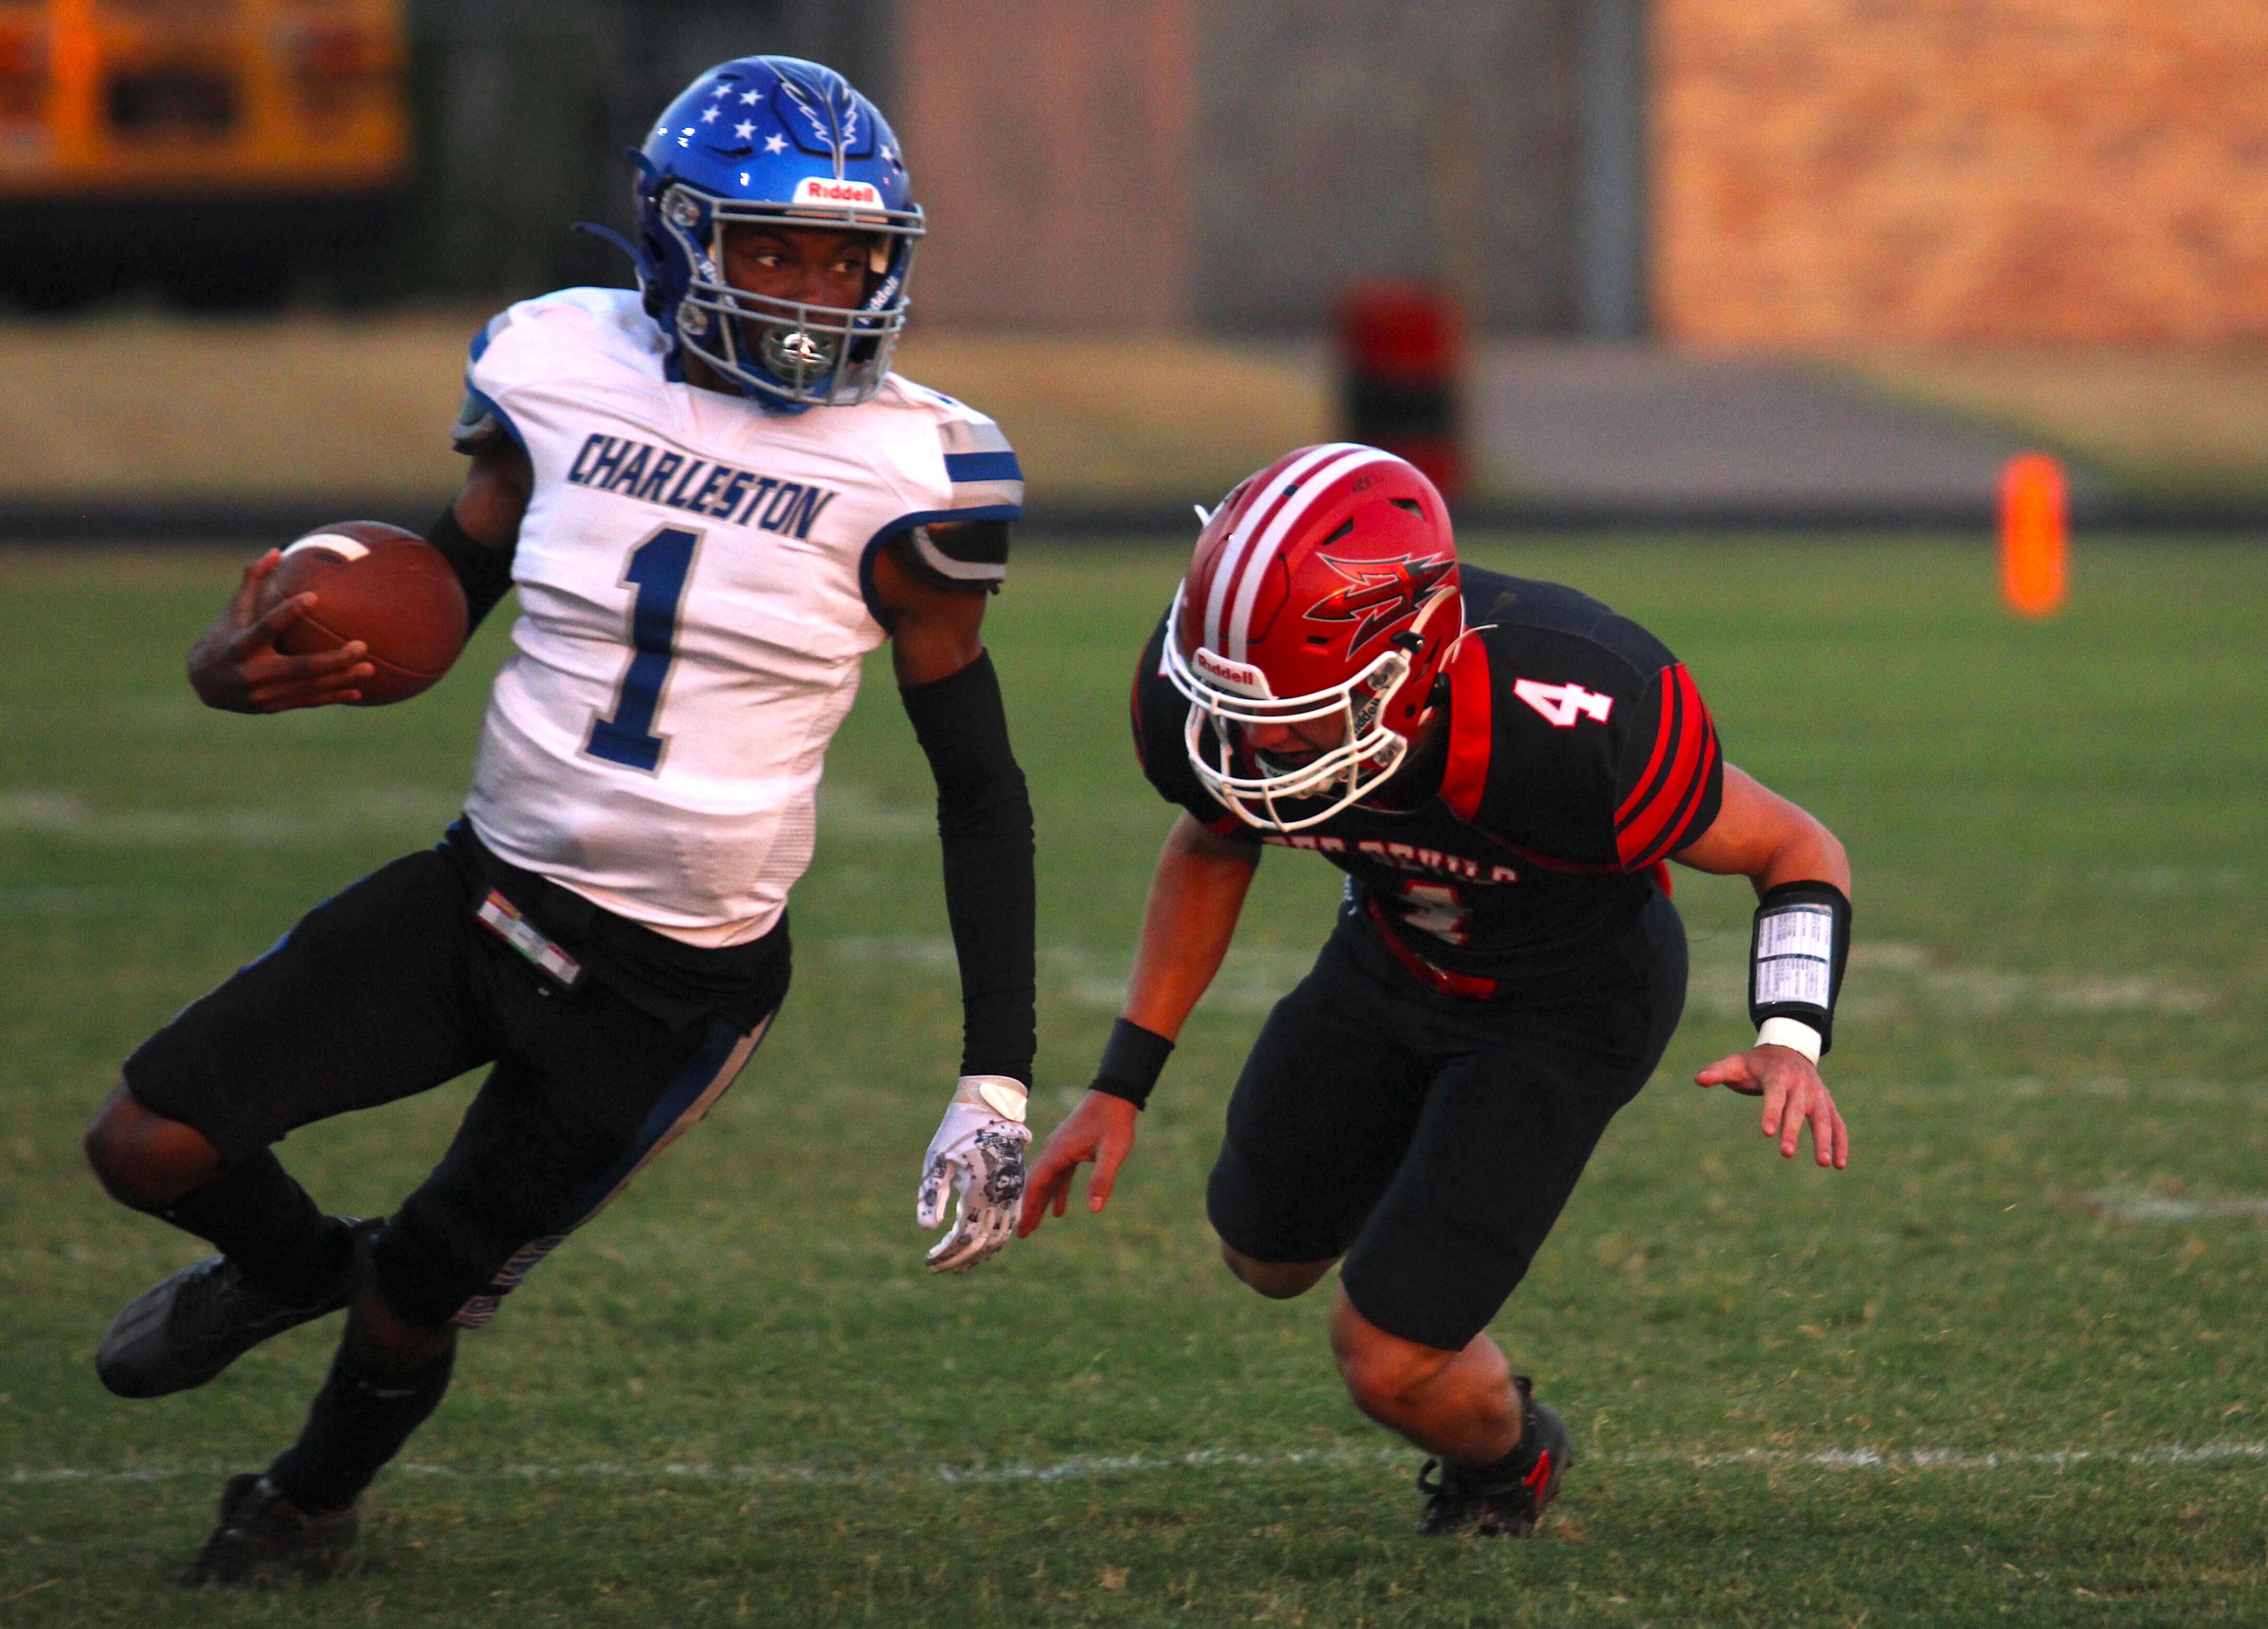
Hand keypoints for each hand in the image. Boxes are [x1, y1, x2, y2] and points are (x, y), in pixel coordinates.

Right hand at [186, 551, 372, 712]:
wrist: (204, 684)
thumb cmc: (223, 636)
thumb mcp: (233, 610)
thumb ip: (252, 581)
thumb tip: (276, 550)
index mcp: (239, 645)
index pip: (266, 627)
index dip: (288, 612)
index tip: (313, 597)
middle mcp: (251, 673)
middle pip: (299, 667)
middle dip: (333, 660)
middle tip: (362, 646)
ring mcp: (262, 694)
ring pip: (308, 687)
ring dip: (341, 679)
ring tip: (370, 668)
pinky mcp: (271, 707)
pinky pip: (307, 701)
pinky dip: (332, 697)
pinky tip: (357, 691)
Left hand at [917, 1077, 1031, 1272]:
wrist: (991, 1105)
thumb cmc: (957, 1130)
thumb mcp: (937, 1160)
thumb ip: (933, 1195)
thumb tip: (927, 1230)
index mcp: (979, 1191)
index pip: (963, 1237)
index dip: (945, 1254)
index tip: (928, 1262)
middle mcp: (1002, 1196)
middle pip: (982, 1243)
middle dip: (959, 1260)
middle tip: (937, 1269)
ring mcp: (1013, 1193)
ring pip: (1001, 1237)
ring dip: (979, 1255)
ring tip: (958, 1266)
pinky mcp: (1018, 1187)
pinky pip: (1011, 1223)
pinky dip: (996, 1240)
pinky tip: (981, 1246)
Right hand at [1016, 1090, 1139, 1238]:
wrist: (1116, 1095)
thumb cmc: (1114, 1122)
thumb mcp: (1113, 1152)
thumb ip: (1102, 1179)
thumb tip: (1094, 1209)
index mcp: (1058, 1152)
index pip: (1037, 1184)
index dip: (1029, 1207)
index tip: (1022, 1228)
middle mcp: (1054, 1150)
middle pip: (1037, 1184)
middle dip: (1030, 1208)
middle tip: (1023, 1233)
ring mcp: (1061, 1148)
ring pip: (1047, 1181)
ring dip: (1042, 1202)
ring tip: (1035, 1224)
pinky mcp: (1070, 1147)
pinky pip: (1059, 1175)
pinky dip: (1057, 1191)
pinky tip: (1058, 1208)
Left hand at [1696, 1044, 1849, 1168]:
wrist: (1789, 1049)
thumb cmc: (1758, 1063)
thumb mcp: (1737, 1063)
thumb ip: (1718, 1072)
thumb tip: (1697, 1079)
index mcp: (1778, 1075)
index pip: (1775, 1094)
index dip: (1771, 1112)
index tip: (1766, 1132)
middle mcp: (1802, 1085)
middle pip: (1799, 1109)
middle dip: (1794, 1131)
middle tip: (1786, 1154)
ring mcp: (1818, 1095)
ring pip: (1825, 1118)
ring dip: (1826, 1140)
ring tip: (1824, 1164)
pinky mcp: (1828, 1104)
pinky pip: (1838, 1124)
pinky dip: (1841, 1143)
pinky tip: (1838, 1165)